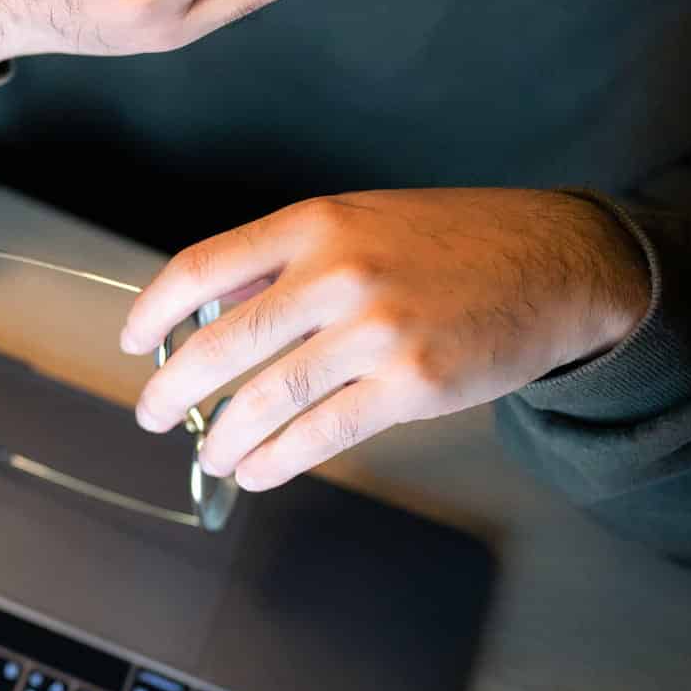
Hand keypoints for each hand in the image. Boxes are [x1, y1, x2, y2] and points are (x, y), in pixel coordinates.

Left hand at [117, 189, 652, 490]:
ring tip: (210, 451)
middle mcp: (338, 274)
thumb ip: (284, 261)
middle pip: (222, 345)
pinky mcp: (411, 385)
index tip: (133, 342)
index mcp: (315, 225)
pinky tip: (258, 469)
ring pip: (266, 399)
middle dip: (174, 391)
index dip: (153, 312)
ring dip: (223, 436)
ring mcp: (375, 332)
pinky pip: (321, 433)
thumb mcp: (360, 221)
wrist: (557, 263)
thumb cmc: (452, 242)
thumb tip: (207, 310)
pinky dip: (278, 459)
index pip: (201, 269)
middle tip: (153, 414)